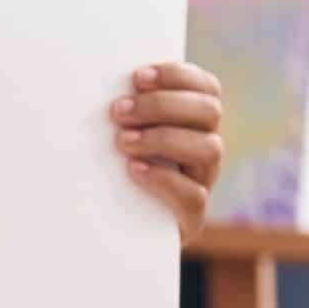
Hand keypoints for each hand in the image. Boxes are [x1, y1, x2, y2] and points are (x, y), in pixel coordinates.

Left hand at [112, 62, 223, 243]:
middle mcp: (206, 148)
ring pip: (208, 149)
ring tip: (122, 141)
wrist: (114, 231)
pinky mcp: (192, 217)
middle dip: (162, 105)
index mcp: (196, 121)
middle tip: (120, 110)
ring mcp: (203, 182)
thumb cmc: (113, 170)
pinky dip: (163, 179)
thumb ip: (127, 111)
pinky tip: (134, 170)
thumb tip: (99, 82)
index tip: (138, 77)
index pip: (206, 87)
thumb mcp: (122, 133)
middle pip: (209, 112)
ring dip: (162, 138)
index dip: (177, 76)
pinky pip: (193, 196)